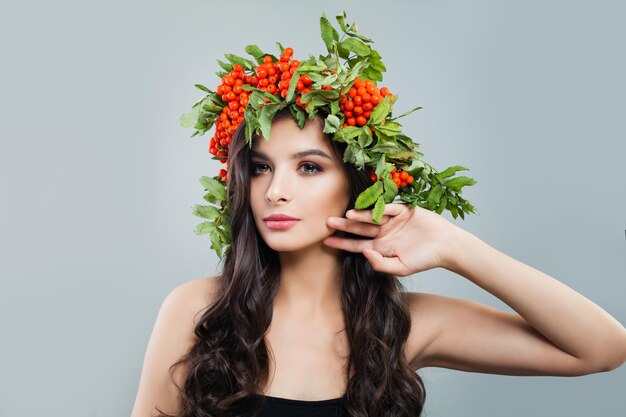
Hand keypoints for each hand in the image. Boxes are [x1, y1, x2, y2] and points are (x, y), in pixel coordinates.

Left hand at [324, 203, 461, 275]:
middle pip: (360, 229)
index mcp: (380, 247)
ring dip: (359, 216)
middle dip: (344, 226)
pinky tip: (367, 207)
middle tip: (328, 222)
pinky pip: (389, 208)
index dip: (342, 242)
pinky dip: (379, 207)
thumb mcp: (400, 267)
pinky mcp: (403, 210)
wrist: (446, 247)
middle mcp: (383, 232)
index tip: (326, 241)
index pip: (357, 244)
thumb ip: (381, 264)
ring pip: (371, 217)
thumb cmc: (424, 259)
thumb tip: (365, 254)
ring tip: (346, 215)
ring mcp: (392, 221)